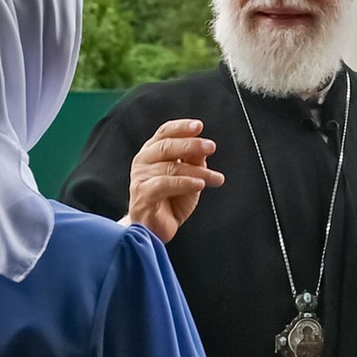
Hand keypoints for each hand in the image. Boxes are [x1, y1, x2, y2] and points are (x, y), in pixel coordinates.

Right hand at [127, 120, 219, 244]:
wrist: (155, 229)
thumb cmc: (171, 200)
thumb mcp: (188, 177)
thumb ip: (193, 161)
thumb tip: (203, 148)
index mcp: (152, 151)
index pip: (165, 132)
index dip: (181, 127)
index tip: (199, 126)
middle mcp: (143, 161)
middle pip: (166, 146)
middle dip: (191, 145)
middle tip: (211, 147)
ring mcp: (140, 178)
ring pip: (171, 167)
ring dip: (198, 171)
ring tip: (216, 178)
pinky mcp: (142, 195)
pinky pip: (164, 184)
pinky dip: (184, 183)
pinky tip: (200, 184)